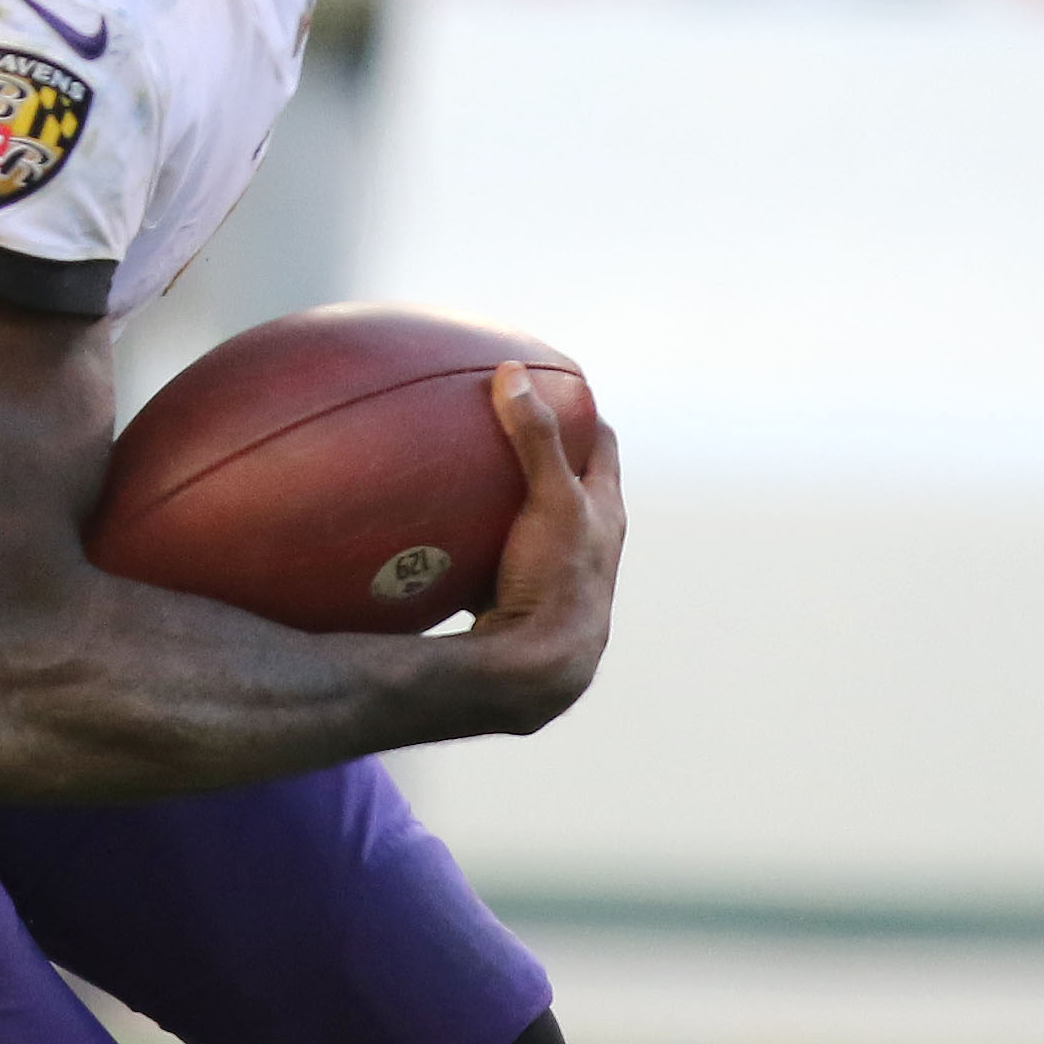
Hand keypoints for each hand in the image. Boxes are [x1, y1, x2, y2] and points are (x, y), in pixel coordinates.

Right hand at [455, 364, 624, 735]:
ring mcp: (553, 574)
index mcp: (604, 513)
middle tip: (499, 422)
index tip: (555, 384)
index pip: (602, 445)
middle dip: (540, 454)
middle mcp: (587, 543)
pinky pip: (495, 561)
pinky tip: (438, 540)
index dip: (583, 411)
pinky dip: (475, 545)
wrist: (538, 669)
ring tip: (465, 477)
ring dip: (505, 504)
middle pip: (568, 482)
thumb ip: (534, 439)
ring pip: (530, 525)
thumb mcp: (551, 500)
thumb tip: (512, 374)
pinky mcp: (520, 601)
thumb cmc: (556, 582)